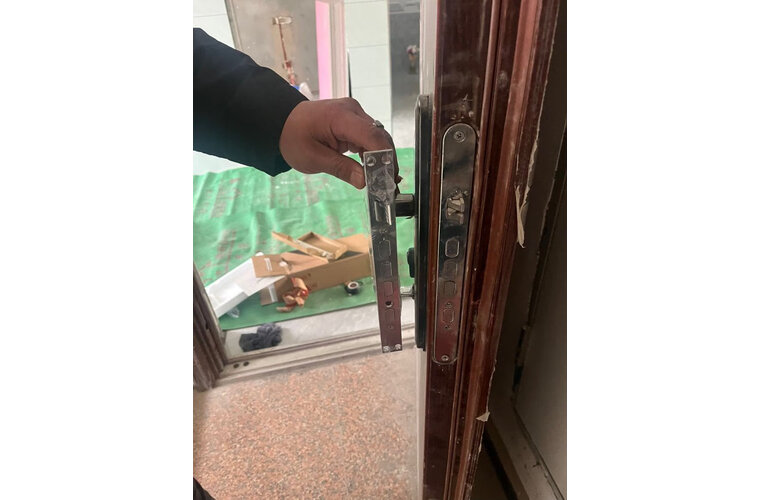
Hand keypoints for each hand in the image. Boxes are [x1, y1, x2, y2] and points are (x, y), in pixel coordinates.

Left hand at [279, 98, 395, 188]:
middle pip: (379, 137)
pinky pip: (369, 137)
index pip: (373, 136)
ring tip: (384, 181)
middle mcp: (353, 111)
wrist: (281, 123)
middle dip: (387, 161)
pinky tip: (375, 170)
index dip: (385, 158)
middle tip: (388, 186)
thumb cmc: (293, 139)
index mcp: (341, 117)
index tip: (388, 179)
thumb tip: (364, 181)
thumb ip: (341, 169)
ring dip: (382, 159)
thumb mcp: (313, 158)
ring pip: (377, 138)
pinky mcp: (354, 120)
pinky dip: (373, 153)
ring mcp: (355, 114)